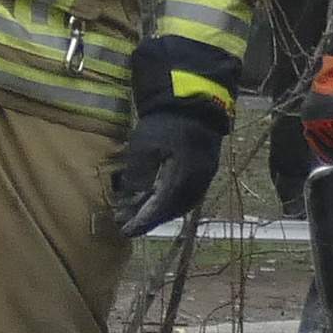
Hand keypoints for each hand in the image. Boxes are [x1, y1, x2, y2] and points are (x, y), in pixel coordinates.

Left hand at [107, 100, 224, 239]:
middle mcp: (197, 182)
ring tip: (141, 212)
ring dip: (161, 211)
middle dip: (150, 219)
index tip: (126, 230)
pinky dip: (172, 200)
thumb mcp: (144, 147)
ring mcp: (205, 176)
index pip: (160, 208)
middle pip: (172, 210)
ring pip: (182, 203)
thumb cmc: (165, 123)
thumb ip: (138, 175)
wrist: (194, 102)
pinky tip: (159, 197)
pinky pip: (189, 193)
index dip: (142, 221)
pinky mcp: (207, 169)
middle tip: (129, 223)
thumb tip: (131, 199)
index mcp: (181, 177)